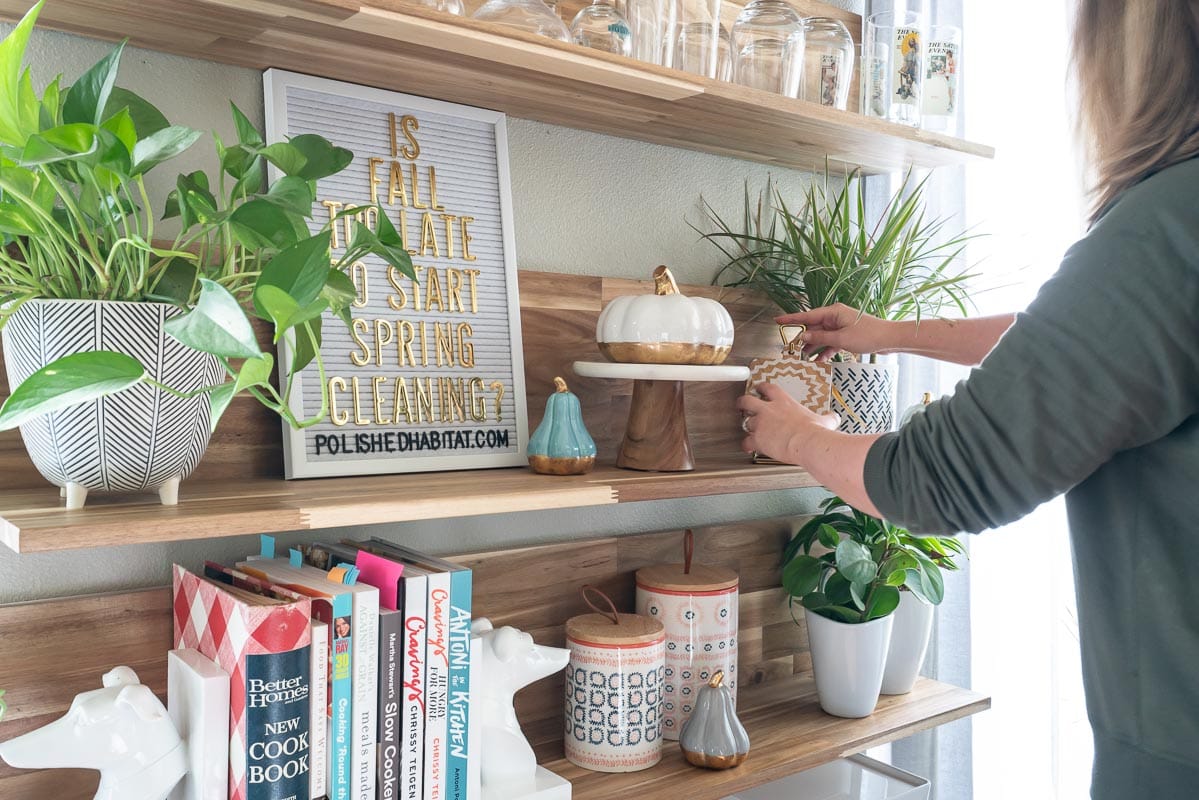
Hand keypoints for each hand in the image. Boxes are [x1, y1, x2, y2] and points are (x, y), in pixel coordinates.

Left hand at [737, 383, 838, 463]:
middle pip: (747, 400)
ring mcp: (761, 424)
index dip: (762, 388)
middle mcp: (769, 410)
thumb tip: (834, 418)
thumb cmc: (815, 432)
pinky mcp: (758, 439)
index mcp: (784, 401)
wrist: (808, 443)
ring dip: (747, 426)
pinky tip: (748, 447)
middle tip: (741, 404)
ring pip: (745, 422)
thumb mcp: (825, 420)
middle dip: (742, 402)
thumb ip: (828, 417)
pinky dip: (746, 444)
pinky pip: (746, 441)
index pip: (768, 388)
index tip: (760, 389)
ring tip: (748, 429)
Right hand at [778, 304, 896, 360]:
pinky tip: (818, 361)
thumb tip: (803, 337)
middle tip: (789, 347)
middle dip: (802, 338)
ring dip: (813, 347)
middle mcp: (835, 317)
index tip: (777, 320)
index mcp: (833, 312)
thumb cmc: (868, 335)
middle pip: (813, 327)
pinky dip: (825, 351)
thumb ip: (820, 338)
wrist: (889, 339)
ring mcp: (840, 326)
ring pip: (821, 336)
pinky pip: (830, 342)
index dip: (791, 319)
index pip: (807, 316)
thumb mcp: (840, 339)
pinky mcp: (846, 335)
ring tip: (802, 358)